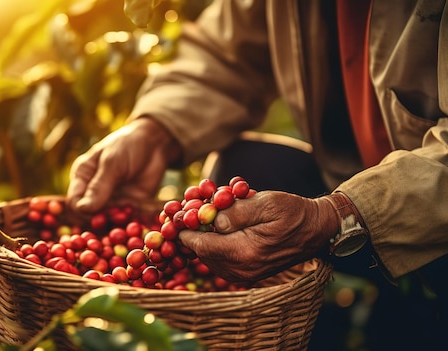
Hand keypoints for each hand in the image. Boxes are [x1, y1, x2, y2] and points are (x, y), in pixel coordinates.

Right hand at [67, 117, 180, 213]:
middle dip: (99, 219)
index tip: (95, 214)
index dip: (81, 212)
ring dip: (115, 222)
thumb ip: (99, 185)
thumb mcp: (112, 162)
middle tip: (114, 214)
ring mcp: (110, 201)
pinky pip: (123, 221)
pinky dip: (127, 222)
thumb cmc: (127, 146)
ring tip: (127, 211)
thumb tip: (82, 208)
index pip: (74, 201)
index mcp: (82, 177)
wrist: (154, 144)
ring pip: (105, 221)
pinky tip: (135, 214)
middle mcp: (93, 192)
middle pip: (88, 215)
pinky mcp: (126, 208)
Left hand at [178, 191, 338, 282]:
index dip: (184, 228)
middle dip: (192, 232)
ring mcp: (244, 275)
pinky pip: (219, 260)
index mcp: (244, 253)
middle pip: (200, 252)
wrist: (316, 230)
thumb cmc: (292, 212)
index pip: (199, 245)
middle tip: (187, 210)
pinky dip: (213, 244)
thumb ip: (234, 212)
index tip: (175, 214)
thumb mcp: (264, 203)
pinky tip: (217, 227)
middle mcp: (241, 270)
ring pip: (207, 257)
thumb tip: (207, 218)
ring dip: (202, 237)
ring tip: (202, 215)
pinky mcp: (246, 273)